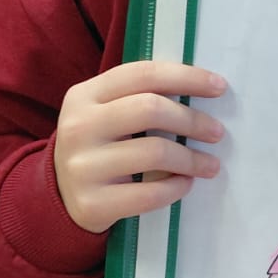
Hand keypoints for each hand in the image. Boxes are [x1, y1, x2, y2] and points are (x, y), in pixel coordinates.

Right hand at [53, 61, 225, 233]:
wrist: (59, 196)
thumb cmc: (98, 145)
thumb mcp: (105, 113)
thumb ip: (140, 96)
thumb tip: (202, 89)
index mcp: (84, 95)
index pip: (143, 74)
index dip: (186, 77)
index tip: (219, 87)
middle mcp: (78, 127)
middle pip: (150, 109)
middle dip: (192, 120)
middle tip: (216, 132)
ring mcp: (82, 167)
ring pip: (155, 152)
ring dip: (192, 159)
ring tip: (210, 164)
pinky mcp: (93, 203)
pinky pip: (149, 193)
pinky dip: (176, 188)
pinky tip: (186, 183)